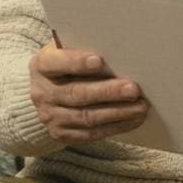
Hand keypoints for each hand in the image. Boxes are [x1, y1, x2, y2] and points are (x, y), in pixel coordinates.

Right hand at [28, 42, 148, 143]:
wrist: (47, 91)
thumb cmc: (68, 64)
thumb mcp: (68, 50)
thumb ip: (86, 49)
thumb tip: (121, 53)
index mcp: (42, 65)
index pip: (56, 63)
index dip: (76, 62)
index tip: (98, 60)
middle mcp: (42, 92)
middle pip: (77, 93)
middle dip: (108, 92)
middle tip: (134, 89)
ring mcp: (50, 116)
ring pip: (86, 117)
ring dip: (117, 112)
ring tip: (140, 106)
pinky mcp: (61, 133)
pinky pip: (91, 133)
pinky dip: (115, 127)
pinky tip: (133, 119)